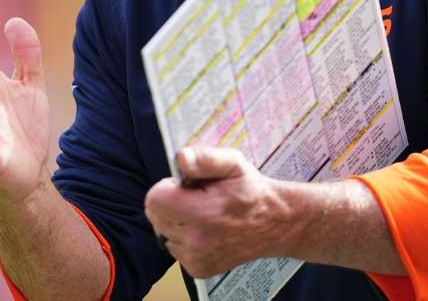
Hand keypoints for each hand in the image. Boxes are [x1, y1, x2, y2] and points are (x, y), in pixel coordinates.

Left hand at [144, 147, 295, 278]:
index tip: (186, 187)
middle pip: (156, 217)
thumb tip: (181, 158)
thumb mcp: (233, 163)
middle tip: (197, 199)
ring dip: (176, 223)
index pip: (154, 200)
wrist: (274, 223)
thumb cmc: (250, 190)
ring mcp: (198, 258)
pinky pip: (175, 249)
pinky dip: (185, 239)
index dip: (167, 188)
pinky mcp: (199, 269)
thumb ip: (205, 159)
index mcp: (203, 212)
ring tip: (204, 215)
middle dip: (171, 204)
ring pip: (164, 234)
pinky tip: (206, 231)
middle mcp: (198, 240)